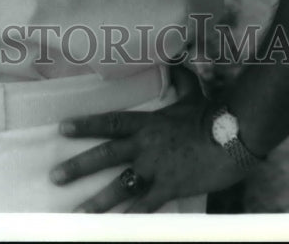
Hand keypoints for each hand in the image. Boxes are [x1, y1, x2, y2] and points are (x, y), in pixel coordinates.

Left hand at [50, 79, 246, 212]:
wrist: (232, 137)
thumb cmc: (212, 114)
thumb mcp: (191, 93)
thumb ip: (179, 80)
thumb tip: (176, 61)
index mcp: (147, 123)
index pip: (109, 123)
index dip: (85, 125)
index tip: (62, 128)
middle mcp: (145, 146)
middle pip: (105, 156)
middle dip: (78, 167)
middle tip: (55, 176)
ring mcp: (155, 170)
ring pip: (119, 186)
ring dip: (96, 201)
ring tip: (76, 213)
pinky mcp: (169, 189)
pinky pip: (144, 208)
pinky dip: (128, 219)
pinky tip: (113, 229)